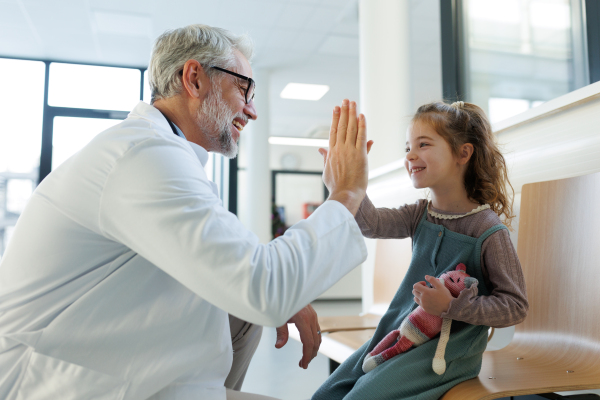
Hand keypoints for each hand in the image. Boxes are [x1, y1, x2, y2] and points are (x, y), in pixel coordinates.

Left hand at [274, 305, 320, 368]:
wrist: (286, 286)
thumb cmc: (281, 299)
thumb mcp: (278, 316)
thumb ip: (281, 332)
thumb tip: (279, 346)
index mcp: (303, 319)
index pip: (308, 343)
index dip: (307, 355)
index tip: (303, 365)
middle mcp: (311, 317)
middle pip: (315, 341)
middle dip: (311, 355)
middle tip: (303, 364)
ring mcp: (313, 315)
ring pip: (318, 336)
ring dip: (313, 348)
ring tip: (306, 357)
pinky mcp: (312, 314)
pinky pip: (317, 329)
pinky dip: (314, 339)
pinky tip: (309, 344)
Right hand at [318, 100, 371, 215]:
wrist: (344, 195)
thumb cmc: (336, 186)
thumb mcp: (327, 171)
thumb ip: (325, 158)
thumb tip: (321, 149)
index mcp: (331, 152)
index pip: (333, 131)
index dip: (335, 118)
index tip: (336, 108)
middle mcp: (339, 149)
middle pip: (342, 126)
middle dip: (344, 111)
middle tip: (345, 100)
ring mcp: (349, 151)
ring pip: (351, 128)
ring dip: (352, 114)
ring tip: (353, 103)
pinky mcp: (360, 155)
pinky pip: (361, 136)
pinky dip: (362, 125)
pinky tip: (362, 115)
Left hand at [412, 276, 453, 316]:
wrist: (449, 308)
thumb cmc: (445, 296)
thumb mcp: (440, 286)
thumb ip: (432, 279)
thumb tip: (426, 276)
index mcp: (425, 292)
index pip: (415, 286)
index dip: (419, 283)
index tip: (425, 284)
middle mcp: (422, 299)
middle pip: (414, 292)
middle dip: (418, 288)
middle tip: (426, 289)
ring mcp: (423, 305)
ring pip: (415, 298)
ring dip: (419, 295)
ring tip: (426, 295)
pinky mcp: (425, 309)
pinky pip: (419, 304)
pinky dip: (421, 301)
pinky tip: (428, 300)